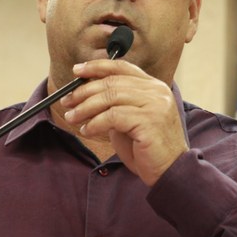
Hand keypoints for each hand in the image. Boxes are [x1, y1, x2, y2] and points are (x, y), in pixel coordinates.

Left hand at [59, 59, 188, 185]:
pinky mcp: (149, 121)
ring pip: (110, 97)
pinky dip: (95, 123)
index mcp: (153, 86)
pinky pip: (113, 116)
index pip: (122, 67)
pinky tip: (87, 130)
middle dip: (84, 91)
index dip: (97, 67)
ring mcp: (155, 105)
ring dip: (85, 108)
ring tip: (72, 118)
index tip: (77, 71)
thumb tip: (85, 93)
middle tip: (67, 101)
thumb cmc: (147, 147)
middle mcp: (156, 91)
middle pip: (112, 82)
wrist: (170, 170)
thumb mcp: (129, 118)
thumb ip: (115, 103)